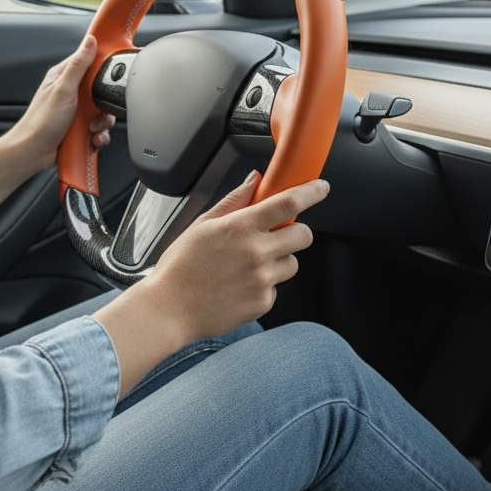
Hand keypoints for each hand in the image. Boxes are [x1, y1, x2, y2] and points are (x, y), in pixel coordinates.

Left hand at [0, 35, 114, 230]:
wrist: (33, 152)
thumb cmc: (41, 121)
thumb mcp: (63, 88)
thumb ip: (78, 64)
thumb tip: (90, 40)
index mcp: (65, 77)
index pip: (90, 62)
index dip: (103, 67)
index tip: (110, 75)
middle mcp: (72, 93)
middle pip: (102, 90)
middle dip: (104, 104)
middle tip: (96, 110)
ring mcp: (77, 112)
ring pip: (103, 112)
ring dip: (102, 123)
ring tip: (91, 128)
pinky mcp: (81, 128)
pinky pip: (100, 129)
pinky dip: (99, 135)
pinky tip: (92, 138)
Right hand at [142, 172, 325, 342]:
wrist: (169, 309)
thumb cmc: (181, 266)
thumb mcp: (203, 224)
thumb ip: (234, 201)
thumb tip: (254, 180)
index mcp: (241, 228)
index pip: (288, 203)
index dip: (310, 193)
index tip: (320, 188)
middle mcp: (256, 253)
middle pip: (303, 235)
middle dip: (297, 232)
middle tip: (278, 235)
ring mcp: (262, 280)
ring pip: (292, 263)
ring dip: (280, 260)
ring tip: (249, 266)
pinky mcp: (263, 303)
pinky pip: (277, 288)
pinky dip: (265, 285)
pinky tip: (240, 285)